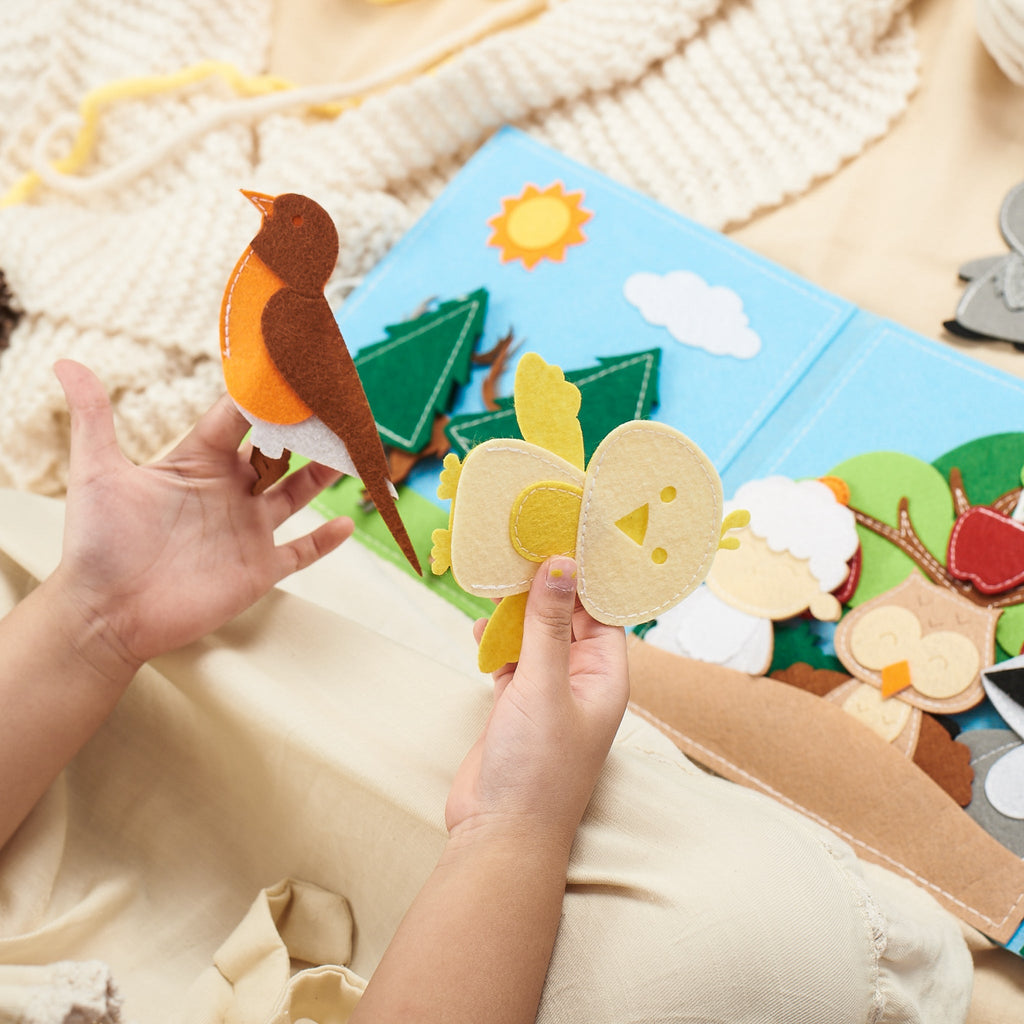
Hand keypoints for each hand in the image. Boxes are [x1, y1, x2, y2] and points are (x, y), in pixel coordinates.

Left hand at [49, 360, 353, 681]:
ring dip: (321, 474)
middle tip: (333, 405)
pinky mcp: (258, 568)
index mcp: (197, 463)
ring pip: (296, 494)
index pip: (238, 420)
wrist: (107, 613)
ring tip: (351, 450)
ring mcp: (246, 530)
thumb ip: (93, 418)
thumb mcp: (98, 473)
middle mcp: (228, 492)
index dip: (262, 397)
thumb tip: (65, 363)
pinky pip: (300, 552)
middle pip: (276, 452)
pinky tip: (346, 524)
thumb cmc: (98, 544)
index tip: (288, 371)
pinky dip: (324, 542)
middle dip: (303, 430)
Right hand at [446, 556, 629, 849]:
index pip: (604, 610)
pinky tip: (480, 626)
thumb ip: (549, 624)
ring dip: (518, 610)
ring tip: (497, 574)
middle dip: (548, 584)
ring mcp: (548, 692)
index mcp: (606, 676)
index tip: (568, 531)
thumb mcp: (544, 685)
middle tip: (524, 540)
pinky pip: (512, 658)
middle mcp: (581, 680)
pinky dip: (497, 641)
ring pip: (537, 634)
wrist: (500, 833)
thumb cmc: (537, 769)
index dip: (589, 572)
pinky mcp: (516, 703)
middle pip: (569, 616)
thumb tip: (561, 565)